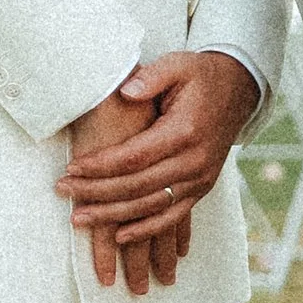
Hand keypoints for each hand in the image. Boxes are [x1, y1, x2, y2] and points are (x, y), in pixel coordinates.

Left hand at [58, 49, 261, 293]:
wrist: (239, 90)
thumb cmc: (200, 76)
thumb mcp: (178, 64)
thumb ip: (152, 77)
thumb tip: (125, 91)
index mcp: (185, 131)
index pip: (134, 156)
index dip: (100, 165)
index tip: (71, 166)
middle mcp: (194, 161)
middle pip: (137, 186)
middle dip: (96, 192)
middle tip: (63, 190)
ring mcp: (200, 179)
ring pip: (150, 207)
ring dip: (112, 217)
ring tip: (78, 218)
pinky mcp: (201, 189)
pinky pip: (172, 217)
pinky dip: (145, 230)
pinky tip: (118, 237)